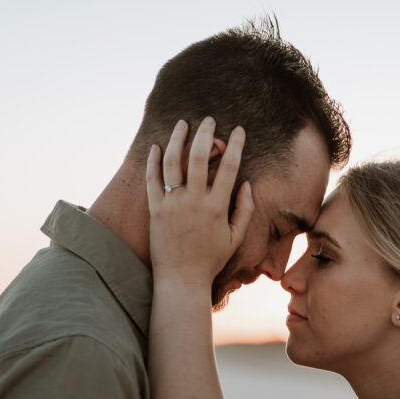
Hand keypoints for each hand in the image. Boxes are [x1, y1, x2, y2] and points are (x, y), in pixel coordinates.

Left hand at [145, 118, 254, 288]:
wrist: (181, 279)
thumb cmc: (211, 259)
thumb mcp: (235, 238)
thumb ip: (245, 210)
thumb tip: (246, 184)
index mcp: (217, 207)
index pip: (229, 167)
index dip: (235, 145)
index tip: (238, 130)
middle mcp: (194, 202)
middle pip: (198, 157)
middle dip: (204, 133)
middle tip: (208, 119)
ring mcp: (172, 204)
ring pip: (173, 162)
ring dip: (178, 139)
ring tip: (182, 124)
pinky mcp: (155, 209)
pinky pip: (152, 179)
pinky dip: (154, 160)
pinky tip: (158, 147)